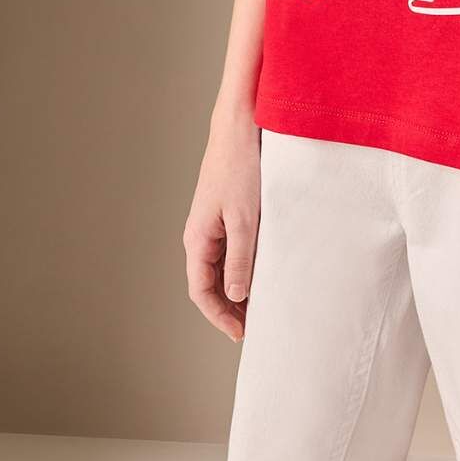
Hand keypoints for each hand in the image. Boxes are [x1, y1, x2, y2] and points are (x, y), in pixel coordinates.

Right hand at [183, 111, 260, 343]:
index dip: (219, 316)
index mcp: (197, 239)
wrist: (240, 126)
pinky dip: (243, 266)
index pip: (201, 292)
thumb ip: (241, 259)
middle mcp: (200, 235)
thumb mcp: (245, 219)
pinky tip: (263, 271)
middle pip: (209, 283)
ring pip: (220, 267)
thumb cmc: (240, 168)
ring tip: (261, 304)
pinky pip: (230, 249)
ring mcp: (212, 224)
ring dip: (236, 287)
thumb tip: (237, 296)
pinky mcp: (225, 212)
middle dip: (228, 307)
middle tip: (254, 326)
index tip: (241, 334)